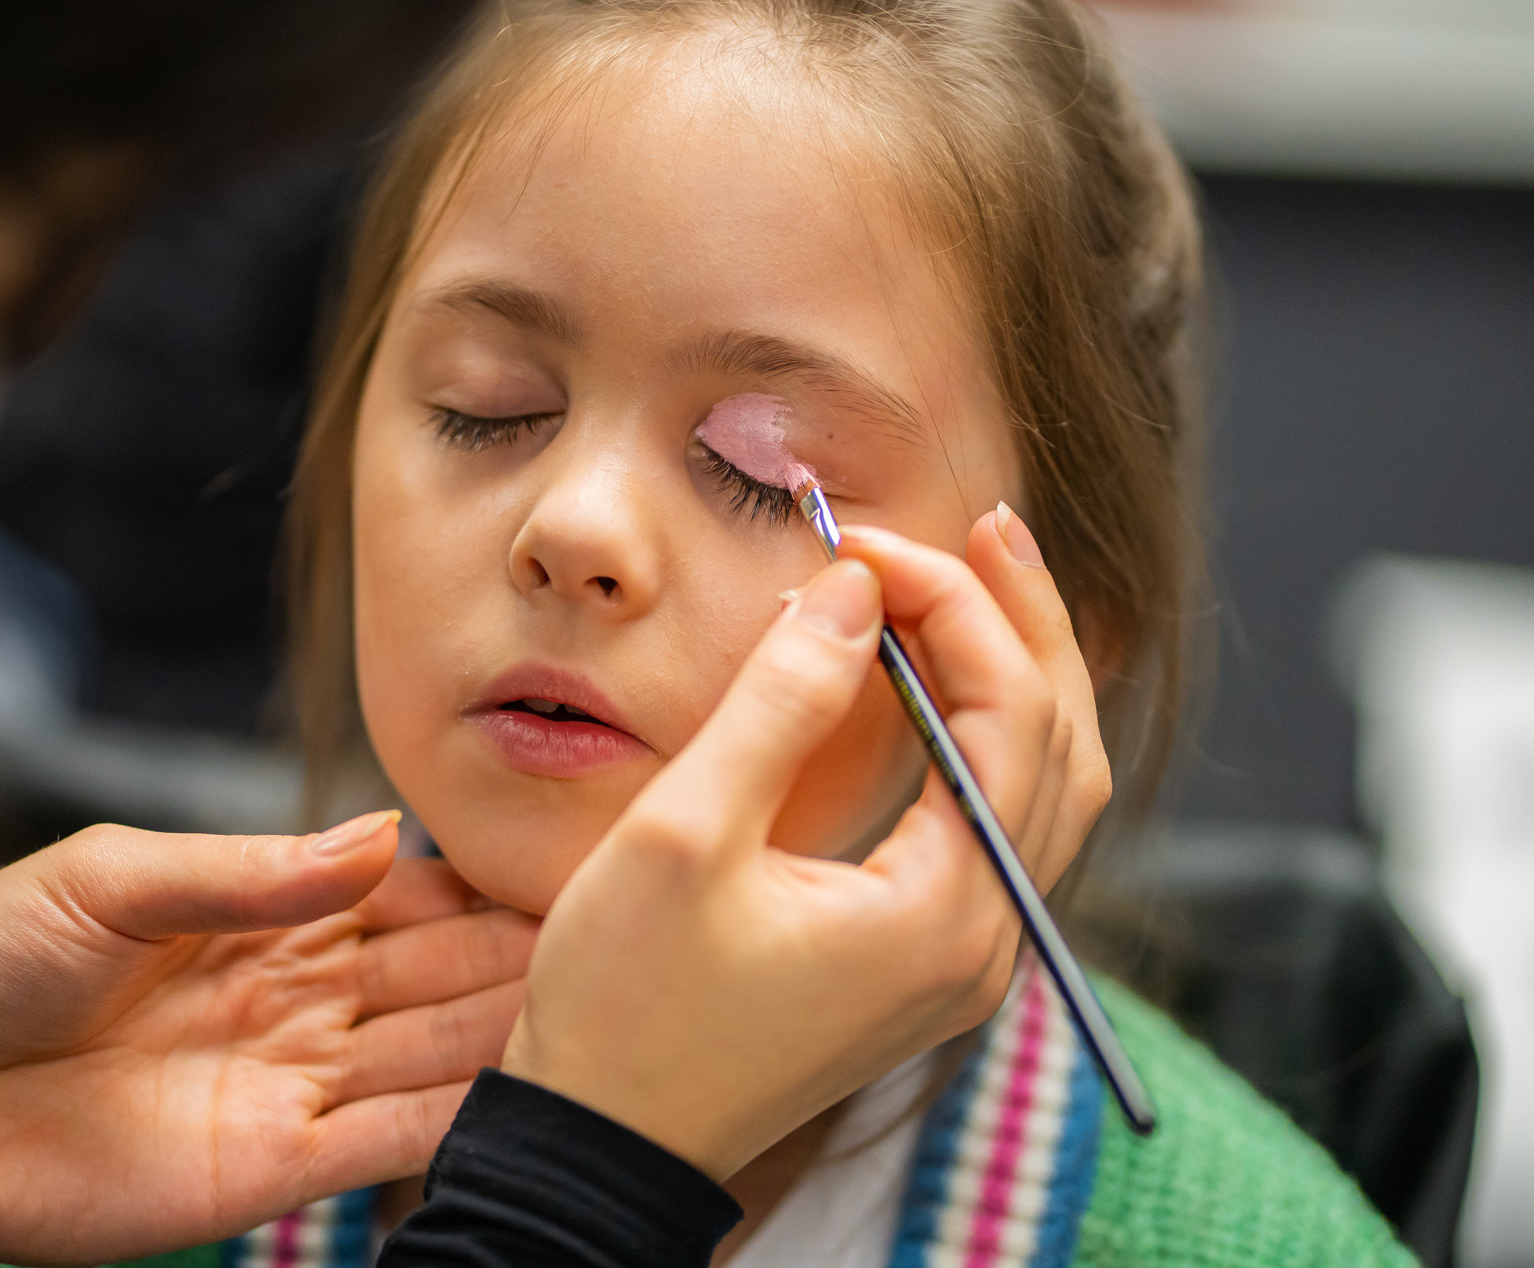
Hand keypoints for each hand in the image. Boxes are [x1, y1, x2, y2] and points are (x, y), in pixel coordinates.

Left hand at [0, 818, 536, 1265]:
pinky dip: (445, 1125)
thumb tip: (378, 832)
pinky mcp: (260, 1171)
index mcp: (247, 915)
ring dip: (498, 1037)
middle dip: (507, 956)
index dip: (467, 884)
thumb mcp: (107, 878)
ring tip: (588, 1012)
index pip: (388, 894)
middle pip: (423, 975)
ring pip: (419, 1056)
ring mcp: (277, 1086)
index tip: (553, 864)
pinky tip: (512, 1100)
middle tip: (606, 937)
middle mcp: (281, 1000)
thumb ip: (246, 868)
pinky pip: (375, 1146)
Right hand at [501, 506, 1109, 1178]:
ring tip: (976, 583)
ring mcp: (962, 961)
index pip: (1008, 718)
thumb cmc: (625, 1005)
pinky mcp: (924, 962)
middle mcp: (982, 942)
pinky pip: (1000, 827)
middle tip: (978, 528)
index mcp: (942, 914)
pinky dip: (989, 738)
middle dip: (1023, 625)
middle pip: (1064, 748)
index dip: (954, 607)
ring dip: (1019, 677)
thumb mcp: (684, 836)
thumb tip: (850, 590)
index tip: (863, 544)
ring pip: (1046, 788)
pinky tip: (947, 686)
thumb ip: (778, 703)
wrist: (607, 1143)